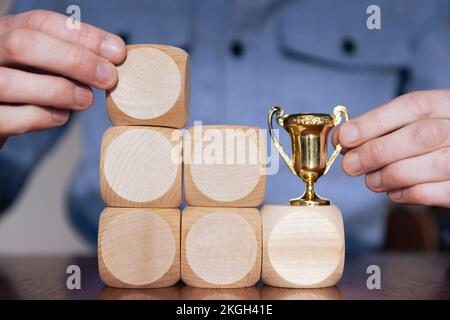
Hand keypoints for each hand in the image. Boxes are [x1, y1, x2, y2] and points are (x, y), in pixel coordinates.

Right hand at [0, 10, 125, 145]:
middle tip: (109, 77)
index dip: (83, 36)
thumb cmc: (21, 87)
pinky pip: (8, 118)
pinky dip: (41, 117)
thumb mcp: (38, 63)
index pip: (40, 22)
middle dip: (74, 60)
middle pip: (24, 44)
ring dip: (59, 90)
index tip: (117, 52)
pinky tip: (62, 116)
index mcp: (2, 32)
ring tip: (87, 99)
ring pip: (10, 83)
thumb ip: (66, 58)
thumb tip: (111, 61)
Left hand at [334, 90, 449, 206]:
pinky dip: (405, 194)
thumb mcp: (414, 122)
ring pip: (427, 166)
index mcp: (448, 104)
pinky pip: (433, 192)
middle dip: (375, 152)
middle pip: (419, 136)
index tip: (345, 136)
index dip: (374, 122)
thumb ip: (382, 126)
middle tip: (350, 165)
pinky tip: (393, 191)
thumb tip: (342, 136)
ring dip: (388, 176)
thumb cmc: (433, 141)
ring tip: (370, 180)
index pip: (412, 105)